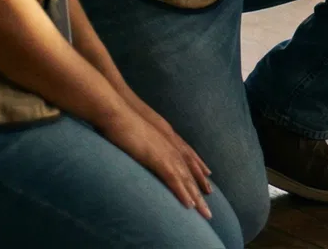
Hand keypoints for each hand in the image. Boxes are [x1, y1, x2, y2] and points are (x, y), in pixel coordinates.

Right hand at [101, 105, 213, 219]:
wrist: (119, 113)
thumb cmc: (124, 121)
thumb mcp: (140, 131)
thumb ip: (146, 139)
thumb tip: (143, 145)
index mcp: (169, 140)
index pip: (188, 159)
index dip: (198, 172)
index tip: (207, 184)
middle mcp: (173, 148)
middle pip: (192, 172)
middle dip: (201, 190)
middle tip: (209, 209)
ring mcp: (168, 154)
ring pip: (187, 180)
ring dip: (197, 198)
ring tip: (205, 213)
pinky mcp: (159, 160)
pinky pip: (174, 180)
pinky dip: (183, 193)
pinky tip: (189, 205)